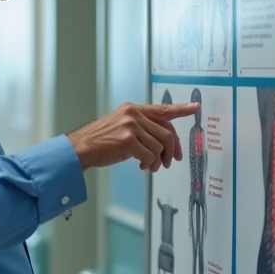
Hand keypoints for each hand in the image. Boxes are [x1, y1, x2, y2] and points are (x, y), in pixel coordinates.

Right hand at [68, 102, 198, 171]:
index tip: (195, 108)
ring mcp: (130, 126)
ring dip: (158, 160)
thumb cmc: (98, 141)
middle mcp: (133, 114)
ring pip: (159, 146)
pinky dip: (149, 163)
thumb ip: (140, 127)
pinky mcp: (127, 140)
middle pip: (166, 133)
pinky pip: (149, 155)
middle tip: (170, 162)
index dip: (181, 109)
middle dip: (171, 150)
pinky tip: (142, 166)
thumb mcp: (120, 126)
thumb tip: (162, 142)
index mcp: (132, 109)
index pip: (162, 109)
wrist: (79, 148)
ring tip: (150, 166)